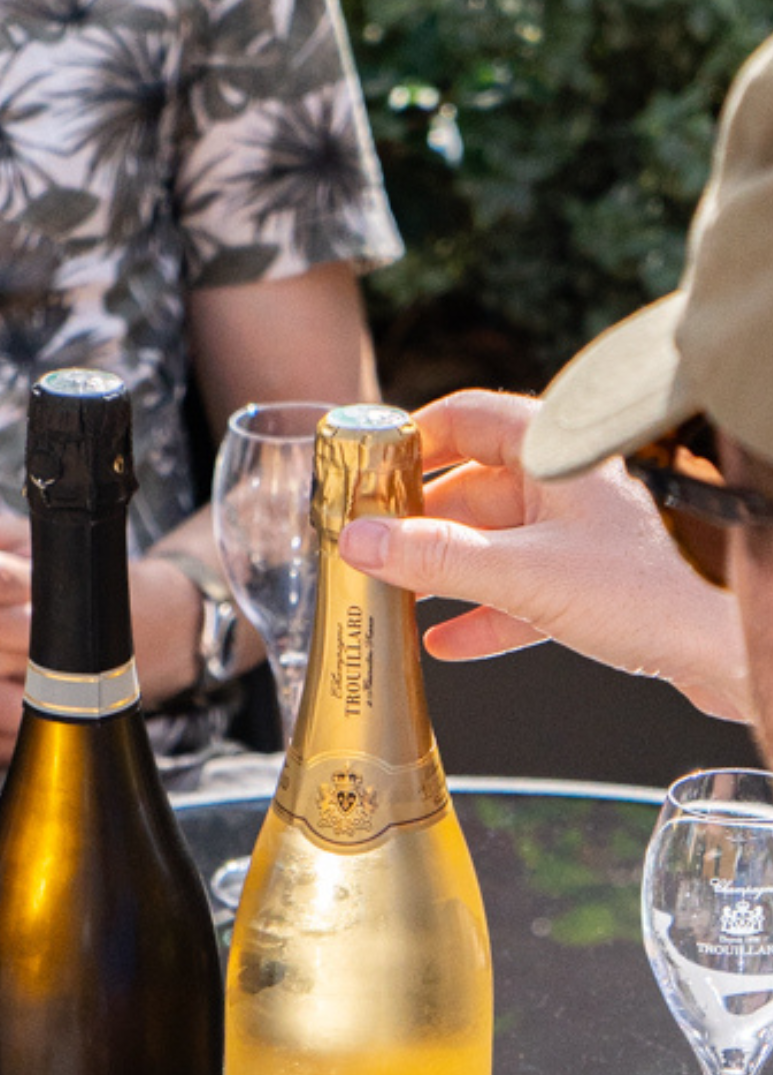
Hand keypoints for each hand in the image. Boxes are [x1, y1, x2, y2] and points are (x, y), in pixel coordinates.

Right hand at [337, 390, 750, 722]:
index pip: (469, 418)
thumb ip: (436, 558)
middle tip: (369, 546)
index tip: (369, 469)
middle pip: (474, 488)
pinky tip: (446, 642)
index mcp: (557, 454)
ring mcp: (583, 535)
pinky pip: (522, 593)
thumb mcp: (524, 573)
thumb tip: (358, 540)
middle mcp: (570, 486)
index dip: (414, 440)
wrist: (727, 645)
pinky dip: (482, 615)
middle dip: (419, 521)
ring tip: (395, 596)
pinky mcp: (595, 586)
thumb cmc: (652, 591)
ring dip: (444, 572)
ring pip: (495, 544)